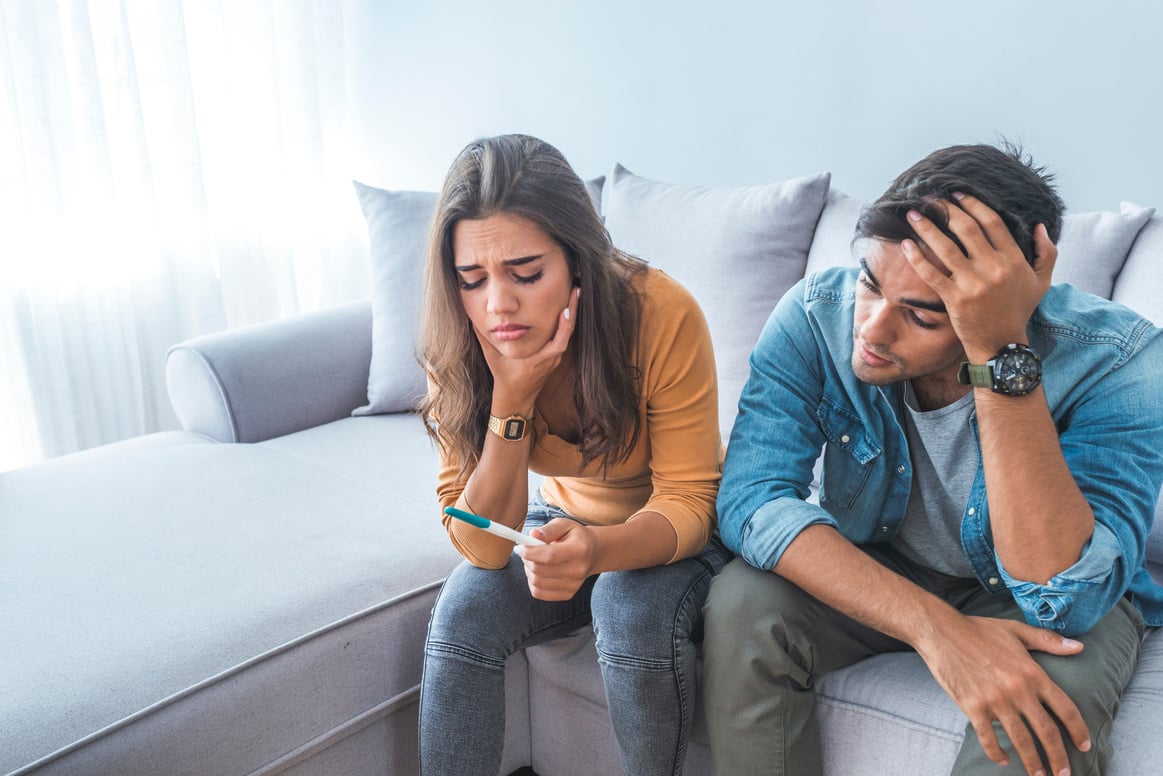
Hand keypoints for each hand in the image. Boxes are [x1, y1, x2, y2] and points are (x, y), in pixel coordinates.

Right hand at [475, 287, 579, 410]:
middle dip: (573, 311)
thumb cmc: (503, 378)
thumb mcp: (492, 358)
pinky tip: (566, 311)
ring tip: (573, 296)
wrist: (516, 400)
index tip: (566, 309)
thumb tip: (474, 319)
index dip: (564, 326)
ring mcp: (554, 360)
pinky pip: (563, 340)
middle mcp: (550, 360)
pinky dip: (565, 325)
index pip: (558, 343)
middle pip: (568, 335)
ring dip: (571, 317)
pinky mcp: (554, 359)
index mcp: (537, 360)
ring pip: (567, 336)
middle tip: (576, 291)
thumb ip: (483, 338)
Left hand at [515, 517, 596, 599]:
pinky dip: (533, 582)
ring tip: (532, 561)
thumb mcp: (564, 525)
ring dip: (528, 571)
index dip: (530, 553)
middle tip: (525, 551)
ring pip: (537, 583)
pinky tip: (538, 572)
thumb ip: (548, 530)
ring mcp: (574, 584)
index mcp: (579, 550)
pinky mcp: (568, 594)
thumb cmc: (576, 536)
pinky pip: (539, 593)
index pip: (549, 556)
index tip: (520, 548)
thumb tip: (532, 535)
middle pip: (541, 571)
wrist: (594, 553)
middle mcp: (578, 570)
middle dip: (527, 560)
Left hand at [901, 193, 1056, 361]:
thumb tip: (1040, 226)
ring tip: (913, 214)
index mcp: (1013, 259)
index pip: (991, 222)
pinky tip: (906, 244)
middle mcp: (993, 268)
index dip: (973, 204)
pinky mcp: (954, 298)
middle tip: (930, 198)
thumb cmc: (1019, 311)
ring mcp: (972, 283)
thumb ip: (1046, 253)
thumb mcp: (1041, 282)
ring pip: (946, 247)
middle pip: (966, 229)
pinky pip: (932, 273)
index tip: (957, 194)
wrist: (1001, 344)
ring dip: (927, 228)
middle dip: (946, 209)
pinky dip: (917, 257)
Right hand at [916, 613, 1088, 774]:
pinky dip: (996, 754)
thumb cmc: (979, 630)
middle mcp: (1018, 690)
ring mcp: (995, 701)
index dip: (1078, 730)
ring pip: (1021, 740)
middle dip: (1058, 757)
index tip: (1083, 746)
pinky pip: (989, 738)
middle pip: (1047, 731)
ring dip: (1032, 762)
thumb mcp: (1017, 631)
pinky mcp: (973, 707)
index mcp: (1032, 673)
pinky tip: (1003, 760)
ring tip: (1039, 775)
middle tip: (1065, 774)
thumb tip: (1080, 647)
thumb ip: (1049, 641)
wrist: (941, 631)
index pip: (1065, 708)